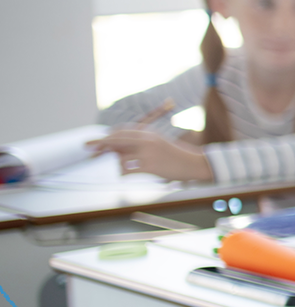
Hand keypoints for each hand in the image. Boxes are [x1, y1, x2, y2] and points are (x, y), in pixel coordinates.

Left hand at [87, 130, 213, 181]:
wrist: (195, 163)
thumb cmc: (176, 156)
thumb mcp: (159, 143)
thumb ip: (140, 143)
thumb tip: (119, 149)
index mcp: (149, 134)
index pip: (122, 131)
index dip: (107, 136)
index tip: (95, 141)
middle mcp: (147, 141)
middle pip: (116, 140)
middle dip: (99, 143)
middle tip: (86, 147)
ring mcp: (148, 153)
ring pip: (121, 157)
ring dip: (118, 164)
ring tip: (124, 169)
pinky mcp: (150, 166)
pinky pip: (128, 170)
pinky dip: (124, 173)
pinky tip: (127, 175)